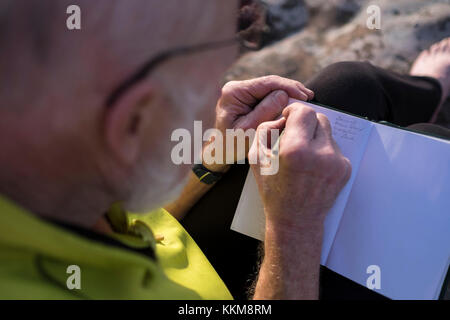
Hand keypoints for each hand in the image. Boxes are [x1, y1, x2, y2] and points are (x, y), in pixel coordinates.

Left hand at [202, 76, 313, 172]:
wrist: (220, 152)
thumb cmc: (232, 144)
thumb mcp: (249, 130)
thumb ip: (264, 111)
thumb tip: (283, 95)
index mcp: (234, 92)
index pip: (267, 83)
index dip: (289, 88)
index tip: (305, 96)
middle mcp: (237, 88)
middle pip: (271, 83)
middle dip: (291, 89)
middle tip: (310, 97)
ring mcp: (242, 93)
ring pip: (271, 88)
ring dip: (288, 94)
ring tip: (306, 99)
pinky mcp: (248, 99)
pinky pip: (268, 96)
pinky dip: (282, 100)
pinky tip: (295, 103)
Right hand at [249, 102, 351, 230]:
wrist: (296, 220)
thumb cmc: (273, 191)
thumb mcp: (256, 158)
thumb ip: (266, 130)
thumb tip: (282, 118)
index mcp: (296, 150)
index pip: (303, 111)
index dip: (293, 111)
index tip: (288, 118)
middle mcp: (320, 154)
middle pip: (319, 117)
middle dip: (305, 122)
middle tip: (294, 136)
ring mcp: (336, 162)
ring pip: (328, 132)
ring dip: (315, 136)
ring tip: (303, 155)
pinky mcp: (345, 169)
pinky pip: (334, 147)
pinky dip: (323, 151)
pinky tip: (313, 166)